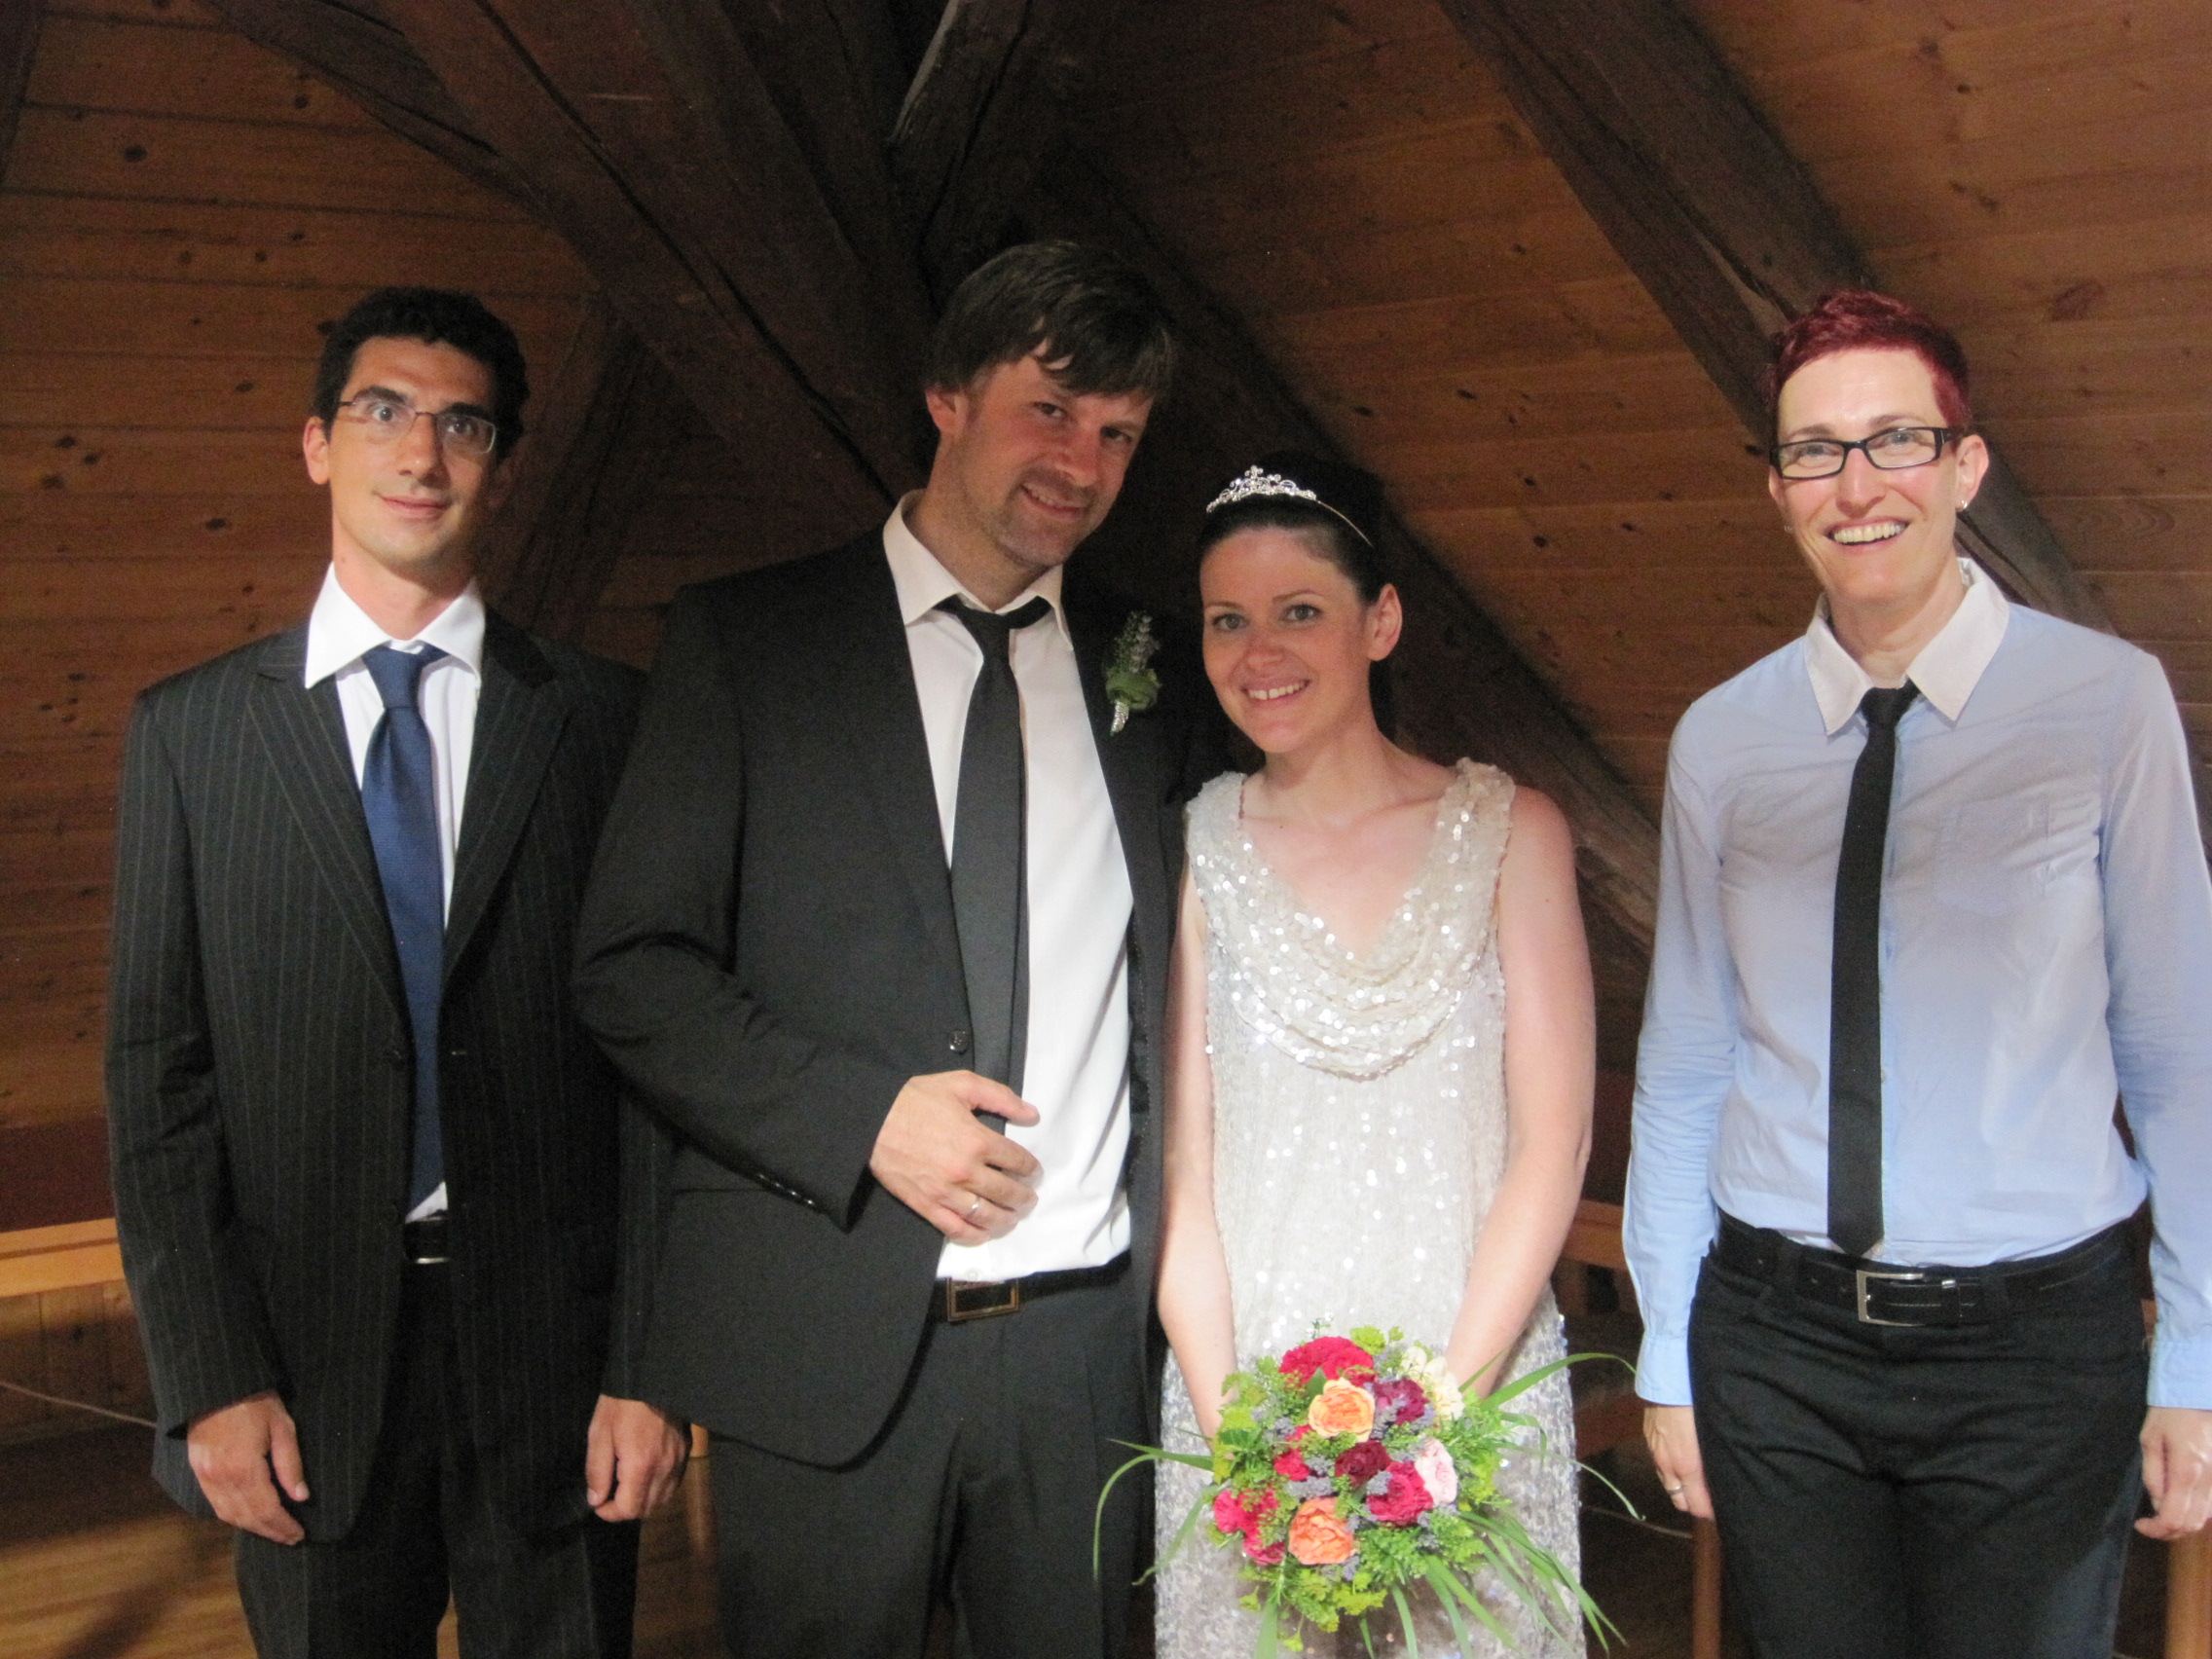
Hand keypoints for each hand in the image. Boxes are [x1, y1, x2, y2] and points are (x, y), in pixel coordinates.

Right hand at [187, 1390, 309, 1543]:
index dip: (283, 1526)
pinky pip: (215, 1504)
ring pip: (228, 1515)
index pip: (266, 1510)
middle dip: (270, 1531)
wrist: (217, 1386)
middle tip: (290, 1538)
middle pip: (247, 1517)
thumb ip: (291, 1465)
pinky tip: (249, 1516)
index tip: (299, 1535)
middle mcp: (221, 1478)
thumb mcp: (283, 1428)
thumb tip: (301, 1497)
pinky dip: (233, 1516)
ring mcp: (205, 1476)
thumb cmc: (256, 1402)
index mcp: (244, 1468)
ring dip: (251, 1527)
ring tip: (273, 1531)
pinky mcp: (198, 1471)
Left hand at [585, 1395, 688, 1520]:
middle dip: (626, 1508)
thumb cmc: (621, 1404)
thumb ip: (597, 1472)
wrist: (653, 1376)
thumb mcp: (599, 1434)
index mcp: (640, 1466)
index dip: (609, 1512)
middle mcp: (664, 1468)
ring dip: (644, 1500)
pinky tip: (647, 1473)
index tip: (599, 1501)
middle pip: (647, 1509)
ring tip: (628, 1484)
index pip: (629, 1510)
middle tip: (611, 1492)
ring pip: (663, 1499)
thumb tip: (595, 1500)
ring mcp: (678, 1460)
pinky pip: (674, 1482)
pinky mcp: (686, 1450)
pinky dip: (660, 1487)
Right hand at [868, 1070, 1041, 1242]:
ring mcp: (946, 1192)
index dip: (1031, 1169)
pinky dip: (975, 1235)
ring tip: (1013, 1217)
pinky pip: (956, 1229)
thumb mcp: (961, 1084)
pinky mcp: (926, 1206)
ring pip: (986, 1216)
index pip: (1018, 1162)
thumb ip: (1001, 1097)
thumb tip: (1031, 1114)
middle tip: (1029, 1198)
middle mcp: (965, 1171)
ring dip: (1006, 1220)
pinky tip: (984, 1232)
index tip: (1034, 1172)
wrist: (873, 1120)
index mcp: (977, 1140)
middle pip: (1007, 1193)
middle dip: (1024, 1198)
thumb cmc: (916, 1099)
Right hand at [1645, 1403, 1713, 1520]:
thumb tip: (1723, 1481)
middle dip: (1695, 1504)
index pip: (1697, 1506)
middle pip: (1680, 1502)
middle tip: (1711, 1499)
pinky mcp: (1648, 1440)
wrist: (1668, 1379)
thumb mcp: (1712, 1437)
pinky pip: (1660, 1468)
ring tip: (1698, 1483)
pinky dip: (1671, 1473)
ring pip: (1668, 1486)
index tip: (1723, 1510)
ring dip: (1682, 1489)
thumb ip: (1714, 1463)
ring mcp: (1655, 1453)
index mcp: (1686, 1467)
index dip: (1711, 1512)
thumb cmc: (1697, 1407)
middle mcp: (1667, 1465)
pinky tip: (1681, 1463)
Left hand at [2138, 1405, 2211, 1538]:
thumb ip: (2153, 1475)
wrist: (2200, 1396)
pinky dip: (2197, 1513)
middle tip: (2150, 1524)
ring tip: (2163, 1514)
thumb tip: (2157, 1504)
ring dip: (2184, 1524)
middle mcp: (2209, 1481)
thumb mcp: (2150, 1440)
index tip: (2140, 1524)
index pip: (2173, 1518)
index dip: (2156, 1529)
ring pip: (2206, 1519)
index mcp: (2187, 1471)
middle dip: (2168, 1531)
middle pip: (2192, 1524)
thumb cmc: (2171, 1415)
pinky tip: (2182, 1503)